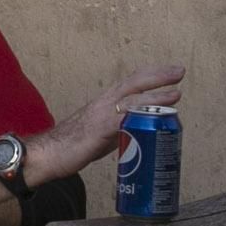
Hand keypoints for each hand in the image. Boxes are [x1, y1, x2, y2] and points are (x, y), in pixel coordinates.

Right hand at [24, 64, 184, 185]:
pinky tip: (153, 117)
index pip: (130, 83)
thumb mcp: (101, 135)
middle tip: (178, 71)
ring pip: (131, 99)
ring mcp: (101, 115)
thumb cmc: (71, 146)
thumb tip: (138, 133)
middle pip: (133, 83)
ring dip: (154, 95)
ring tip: (174, 92)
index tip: (170, 73)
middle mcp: (103, 103)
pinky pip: (123, 119)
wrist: (47, 154)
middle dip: (157, 76)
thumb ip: (119, 130)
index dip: (151, 76)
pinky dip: (139, 116)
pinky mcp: (99, 130)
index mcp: (104, 103)